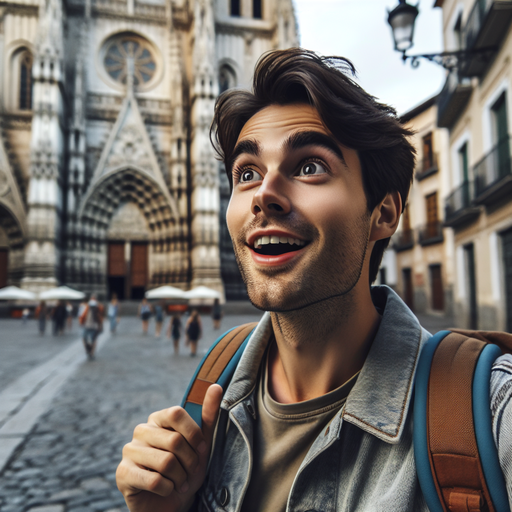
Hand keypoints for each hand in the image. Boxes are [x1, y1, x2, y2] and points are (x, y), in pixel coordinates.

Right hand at [116, 384, 222, 511]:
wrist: (170, 502)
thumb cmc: (185, 469)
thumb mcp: (201, 443)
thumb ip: (208, 414)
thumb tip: (216, 386)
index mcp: (158, 418)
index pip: (177, 413)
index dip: (193, 434)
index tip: (201, 450)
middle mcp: (141, 430)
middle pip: (174, 441)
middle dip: (190, 462)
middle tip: (190, 472)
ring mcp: (129, 450)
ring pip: (166, 462)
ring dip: (180, 478)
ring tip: (179, 482)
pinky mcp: (123, 473)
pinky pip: (155, 480)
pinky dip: (168, 489)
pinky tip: (166, 490)